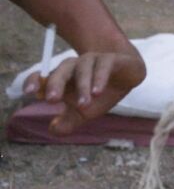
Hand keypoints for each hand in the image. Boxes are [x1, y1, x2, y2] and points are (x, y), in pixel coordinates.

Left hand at [24, 49, 144, 135]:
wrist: (129, 76)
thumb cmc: (101, 93)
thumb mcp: (84, 112)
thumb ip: (68, 121)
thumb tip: (52, 129)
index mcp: (63, 77)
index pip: (43, 76)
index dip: (34, 82)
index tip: (29, 93)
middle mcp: (74, 66)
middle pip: (61, 71)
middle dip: (55, 84)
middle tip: (53, 100)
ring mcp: (92, 60)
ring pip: (82, 69)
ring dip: (82, 87)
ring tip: (83, 105)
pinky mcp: (110, 59)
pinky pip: (102, 66)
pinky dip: (99, 78)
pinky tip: (98, 92)